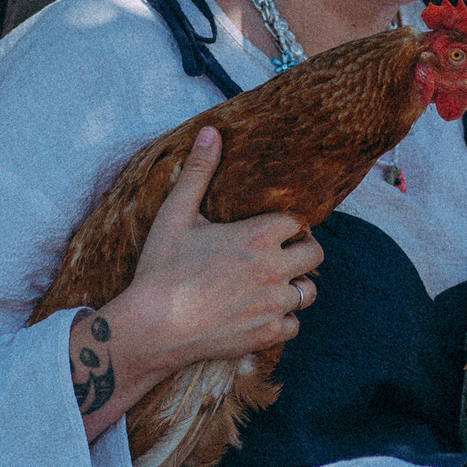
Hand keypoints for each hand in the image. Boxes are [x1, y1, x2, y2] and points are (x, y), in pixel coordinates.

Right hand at [72, 127, 322, 437]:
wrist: (152, 327)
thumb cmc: (162, 269)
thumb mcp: (175, 214)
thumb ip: (199, 172)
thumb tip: (211, 131)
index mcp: (258, 236)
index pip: (297, 222)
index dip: (286, 225)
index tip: (273, 230)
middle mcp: (274, 269)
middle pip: (314, 254)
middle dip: (301, 251)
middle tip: (278, 254)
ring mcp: (274, 305)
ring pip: (308, 292)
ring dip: (295, 286)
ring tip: (272, 284)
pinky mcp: (267, 335)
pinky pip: (293, 326)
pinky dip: (282, 320)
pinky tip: (261, 314)